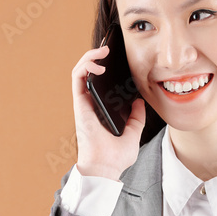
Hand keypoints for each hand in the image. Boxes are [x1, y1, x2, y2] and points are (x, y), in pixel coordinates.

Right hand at [72, 43, 146, 179]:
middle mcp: (91, 104)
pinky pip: (77, 77)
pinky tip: (99, 63)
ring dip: (90, 55)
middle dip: (97, 56)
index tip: (118, 57)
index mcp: (102, 110)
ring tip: (104, 49)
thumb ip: (137, 117)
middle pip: (90, 73)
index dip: (107, 68)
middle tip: (110, 48)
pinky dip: (85, 65)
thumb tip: (139, 100)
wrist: (106, 167)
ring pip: (81, 70)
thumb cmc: (116, 157)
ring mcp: (84, 103)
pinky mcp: (79, 103)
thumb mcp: (134, 133)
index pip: (101, 83)